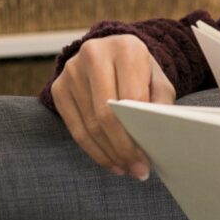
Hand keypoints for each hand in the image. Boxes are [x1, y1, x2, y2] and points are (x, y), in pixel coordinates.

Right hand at [50, 34, 174, 179]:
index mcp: (126, 48)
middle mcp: (94, 54)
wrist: (113, 51)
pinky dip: (92, 149)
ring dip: (108, 153)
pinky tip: (108, 160)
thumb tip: (156, 133)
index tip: (147, 158)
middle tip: (136, 170)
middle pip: (106, 114)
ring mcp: (72, 70)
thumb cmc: (141, 70)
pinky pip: (74, 126)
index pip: (131, 97)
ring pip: (89, 124)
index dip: (137, 132)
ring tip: (124, 168)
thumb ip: (161, 102)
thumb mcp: (158, 79)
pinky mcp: (58, 86)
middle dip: (122, 148)